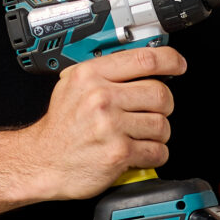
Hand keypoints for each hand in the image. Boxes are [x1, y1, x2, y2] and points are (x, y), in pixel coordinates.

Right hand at [24, 45, 183, 200]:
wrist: (42, 161)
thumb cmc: (60, 129)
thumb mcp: (72, 87)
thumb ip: (103, 73)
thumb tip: (140, 63)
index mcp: (91, 76)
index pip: (144, 59)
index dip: (170, 60)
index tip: (178, 65)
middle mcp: (101, 97)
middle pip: (160, 93)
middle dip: (164, 105)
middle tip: (155, 112)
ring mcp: (111, 126)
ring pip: (162, 124)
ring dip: (159, 134)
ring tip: (142, 136)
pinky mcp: (119, 152)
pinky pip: (157, 151)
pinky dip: (155, 155)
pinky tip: (140, 153)